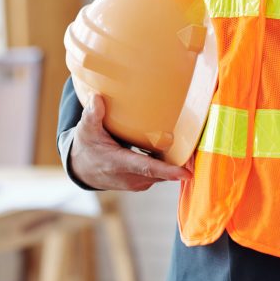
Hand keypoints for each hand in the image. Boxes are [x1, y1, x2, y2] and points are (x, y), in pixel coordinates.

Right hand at [69, 93, 192, 190]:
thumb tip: (98, 97)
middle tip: (197, 147)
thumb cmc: (86, 148)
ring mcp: (137, 182)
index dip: (168, 171)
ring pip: (161, 173)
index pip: (147, 168)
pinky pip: (158, 173)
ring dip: (172, 161)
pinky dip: (165, 163)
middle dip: (180, 162)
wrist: (82, 170)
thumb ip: (93, 115)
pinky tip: (168, 148)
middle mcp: (131, 177)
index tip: (187, 174)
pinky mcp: (141, 182)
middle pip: (161, 170)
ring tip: (185, 144)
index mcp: (119, 164)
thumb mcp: (86, 130)